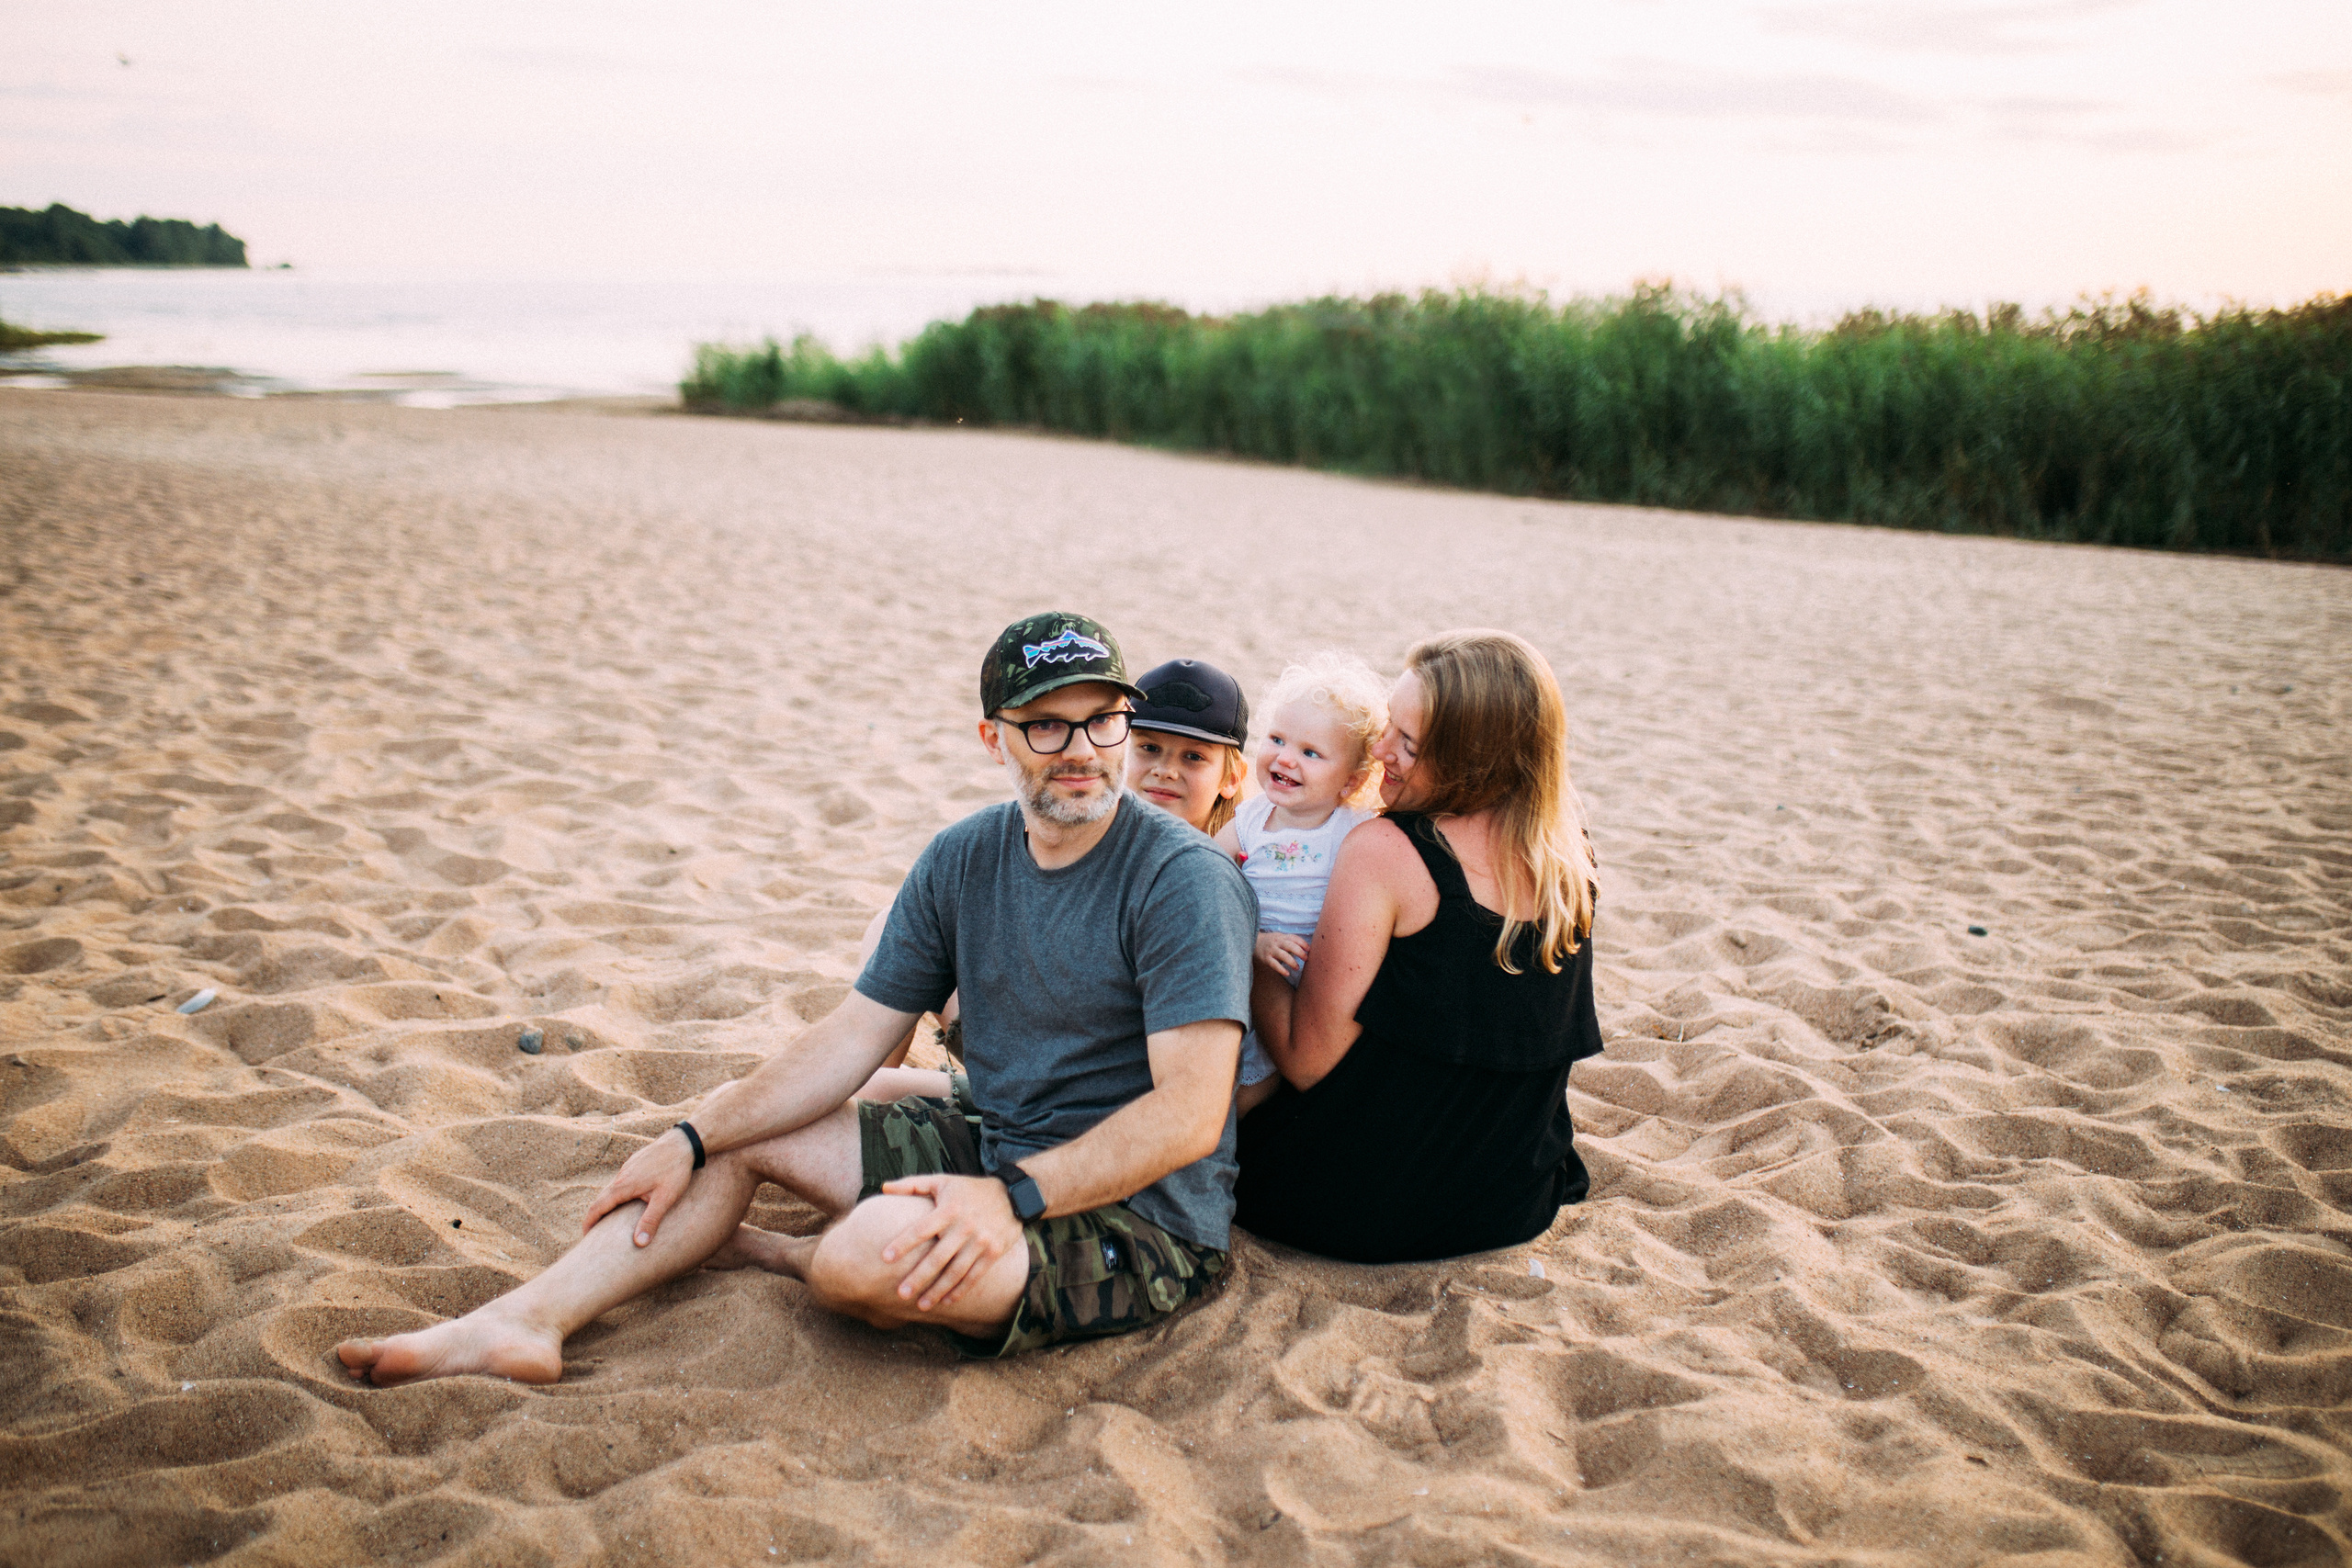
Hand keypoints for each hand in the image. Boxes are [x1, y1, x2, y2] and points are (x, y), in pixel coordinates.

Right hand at [582, 1127, 696, 1246]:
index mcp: (623, 1186)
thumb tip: (639, 1244)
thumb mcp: (665, 1198)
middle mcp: (621, 1176)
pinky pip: (619, 1181)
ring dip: (605, 1204)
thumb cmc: (675, 1170)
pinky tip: (625, 1200)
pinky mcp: (635, 1163)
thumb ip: (651, 1220)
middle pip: (601, 1198)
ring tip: (608, 1220)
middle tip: (593, 1233)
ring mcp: (627, 1168)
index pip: (598, 1207)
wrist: (683, 1142)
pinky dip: (616, 1194)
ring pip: (610, 1189)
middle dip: (595, 1216)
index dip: (589, 1223)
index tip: (586, 1237)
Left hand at [876, 1173, 1024, 1311]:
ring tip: (921, 1305)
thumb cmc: (969, 1189)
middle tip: (901, 1294)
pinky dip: (960, 1290)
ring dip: (938, 1290)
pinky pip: (974, 1275)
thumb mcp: (942, 1181)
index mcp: (949, 1209)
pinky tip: (947, 1301)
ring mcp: (981, 1241)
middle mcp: (964, 1227)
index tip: (885, 1257)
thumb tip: (883, 1188)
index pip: (921, 1229)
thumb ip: (912, 1185)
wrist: (1013, 1196)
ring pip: (956, 1272)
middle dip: (918, 1277)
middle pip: (937, 1257)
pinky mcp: (993, 1253)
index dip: (903, 1243)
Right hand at [1255, 930, 1310, 979]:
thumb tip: (1307, 950)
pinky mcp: (1266, 958)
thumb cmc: (1272, 942)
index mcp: (1282, 937)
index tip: (1309, 950)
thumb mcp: (1281, 938)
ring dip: (1292, 962)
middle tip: (1306, 959)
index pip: (1294, 938)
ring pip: (1283, 955)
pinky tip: (1287, 973)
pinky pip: (1274, 964)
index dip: (1303, 943)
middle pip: (1290, 946)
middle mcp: (1277, 942)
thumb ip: (1291, 942)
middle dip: (1299, 952)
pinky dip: (1281, 969)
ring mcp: (1271, 950)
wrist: (1254, 942)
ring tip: (1297, 968)